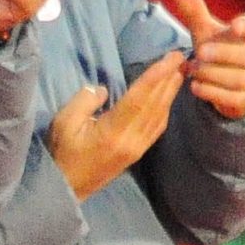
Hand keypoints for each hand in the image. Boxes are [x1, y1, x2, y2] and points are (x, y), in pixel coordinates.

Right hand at [48, 53, 185, 200]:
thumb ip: (84, 101)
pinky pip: (157, 127)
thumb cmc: (62, 153)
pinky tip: (168, 97)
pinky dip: (165, 108)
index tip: (170, 58)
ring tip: (180, 70)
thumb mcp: (63, 122)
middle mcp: (131, 140)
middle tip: (182, 57)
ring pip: (160, 116)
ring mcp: (137, 148)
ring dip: (170, 92)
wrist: (67, 188)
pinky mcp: (138, 152)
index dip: (156, 76)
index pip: (139, 98)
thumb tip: (104, 90)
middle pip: (155, 105)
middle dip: (169, 79)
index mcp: (113, 131)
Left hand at [169, 0, 244, 119]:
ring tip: (193, 69)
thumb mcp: (205, 31)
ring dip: (213, 74)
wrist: (226, 84)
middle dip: (225, 54)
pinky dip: (212, 93)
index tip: (234, 26)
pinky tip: (195, 86)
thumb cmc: (218, 49)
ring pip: (241, 79)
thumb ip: (194, 10)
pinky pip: (234, 98)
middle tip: (200, 52)